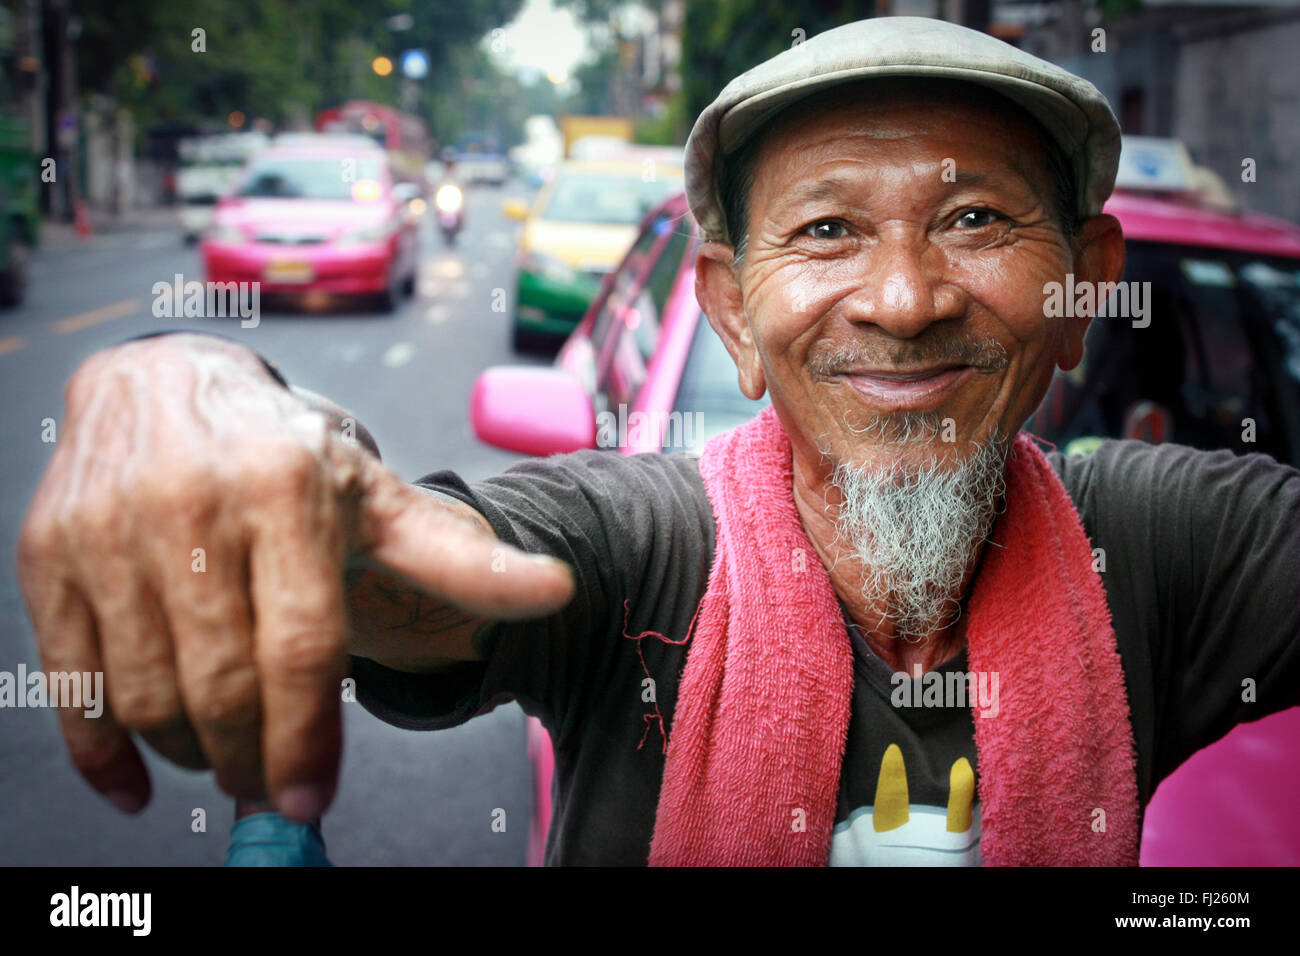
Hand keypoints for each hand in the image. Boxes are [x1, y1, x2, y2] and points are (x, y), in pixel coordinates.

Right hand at [17, 334, 573, 820]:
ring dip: (190, 755)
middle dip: (251, 760)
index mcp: (287, 491)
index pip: (302, 647)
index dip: (307, 741)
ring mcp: (108, 528)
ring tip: (225, 759)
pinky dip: (98, 751)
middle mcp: (190, 504)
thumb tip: (560, 589)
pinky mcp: (48, 551)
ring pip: (146, 693)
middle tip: (270, 785)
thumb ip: (462, 556)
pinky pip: (67, 678)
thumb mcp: (378, 496)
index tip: (310, 801)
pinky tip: (135, 781)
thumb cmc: (287, 453)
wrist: (169, 379)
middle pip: (223, 683)